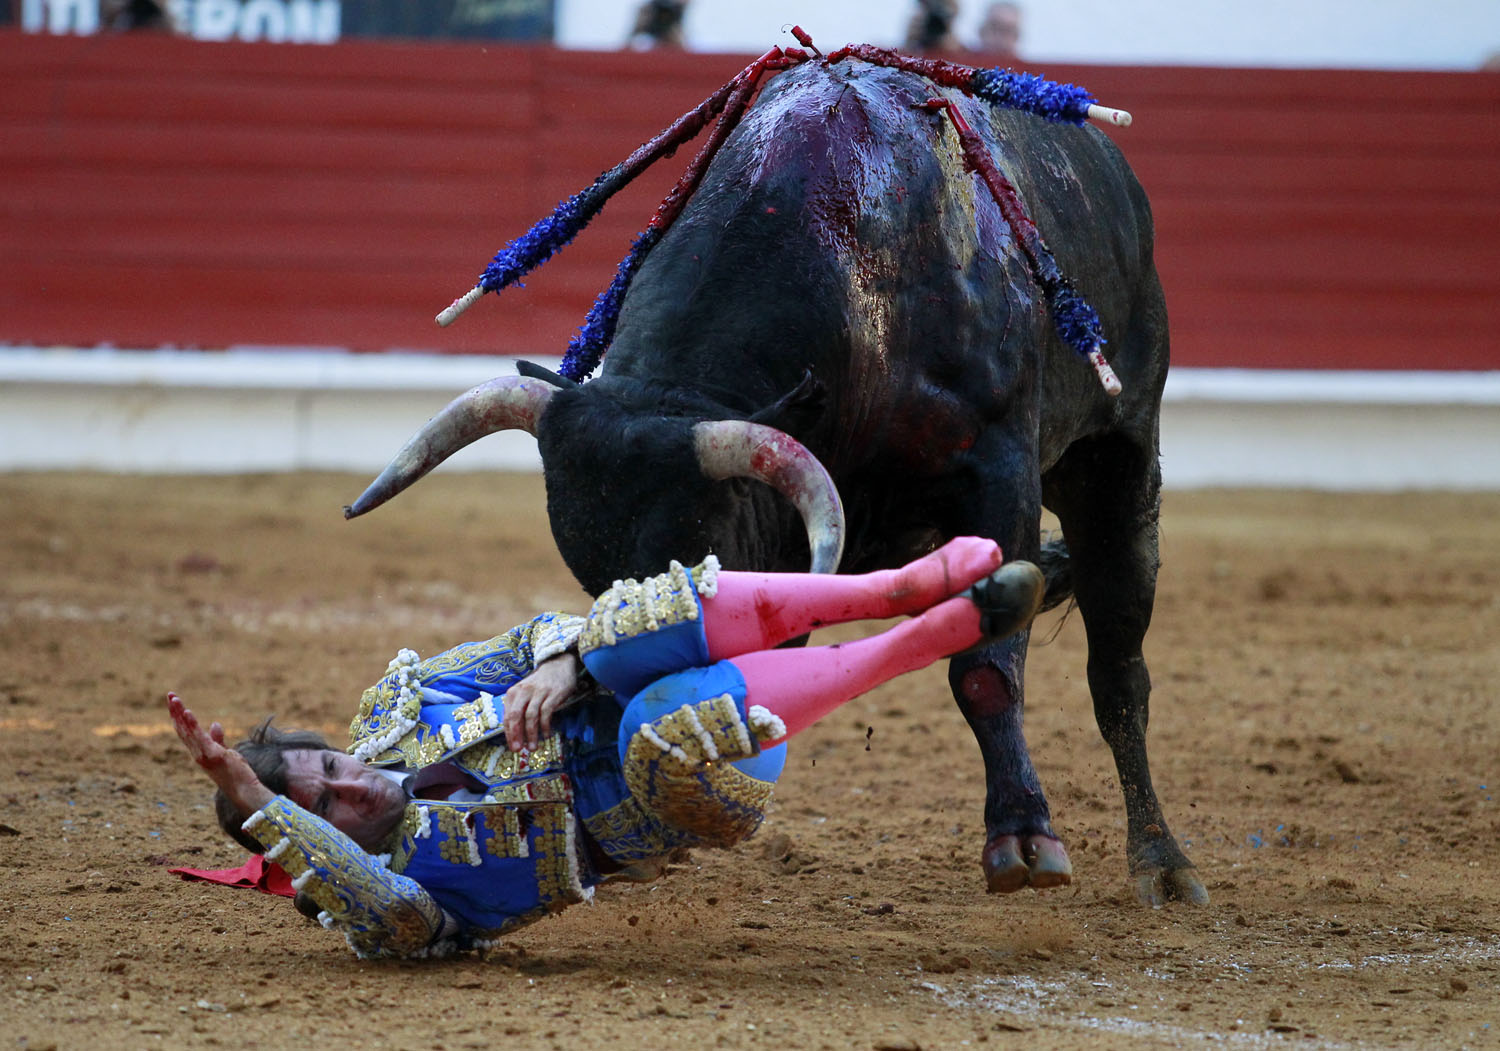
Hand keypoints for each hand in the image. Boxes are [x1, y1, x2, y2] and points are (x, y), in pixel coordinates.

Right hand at [166, 692, 272, 814]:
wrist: (243, 789)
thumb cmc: (235, 773)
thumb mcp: (225, 752)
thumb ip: (218, 739)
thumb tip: (215, 724)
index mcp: (199, 752)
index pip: (185, 732)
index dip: (178, 717)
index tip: (174, 702)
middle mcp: (197, 753)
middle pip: (182, 729)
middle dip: (175, 712)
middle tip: (170, 695)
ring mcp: (203, 755)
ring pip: (187, 731)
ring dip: (180, 714)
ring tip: (175, 699)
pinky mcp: (212, 755)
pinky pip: (199, 737)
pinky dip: (192, 724)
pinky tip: (187, 712)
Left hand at [501, 654, 582, 751]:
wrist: (559, 664)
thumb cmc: (540, 683)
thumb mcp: (525, 693)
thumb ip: (519, 708)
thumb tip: (515, 733)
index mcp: (514, 692)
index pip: (507, 716)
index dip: (509, 733)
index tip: (513, 747)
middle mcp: (524, 692)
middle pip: (515, 715)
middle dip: (516, 735)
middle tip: (518, 749)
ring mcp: (538, 692)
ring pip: (530, 716)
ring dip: (531, 734)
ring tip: (533, 747)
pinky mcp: (552, 694)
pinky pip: (546, 713)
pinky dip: (545, 726)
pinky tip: (546, 735)